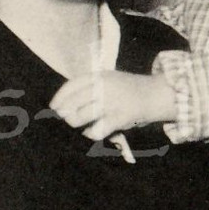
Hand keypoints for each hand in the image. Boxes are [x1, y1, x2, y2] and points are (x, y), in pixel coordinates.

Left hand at [50, 71, 176, 140]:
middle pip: (72, 104)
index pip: (71, 86)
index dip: (59, 98)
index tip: (53, 107)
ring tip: (84, 126)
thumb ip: (88, 89)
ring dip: (78, 124)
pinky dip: (92, 134)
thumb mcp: (108, 80)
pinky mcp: (119, 117)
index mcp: (99, 76)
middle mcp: (103, 87)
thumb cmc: (127, 90)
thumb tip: (61, 107)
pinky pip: (96, 130)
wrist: (155, 95)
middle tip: (67, 120)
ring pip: (79, 117)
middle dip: (66, 115)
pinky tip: (95, 132)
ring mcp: (111, 102)